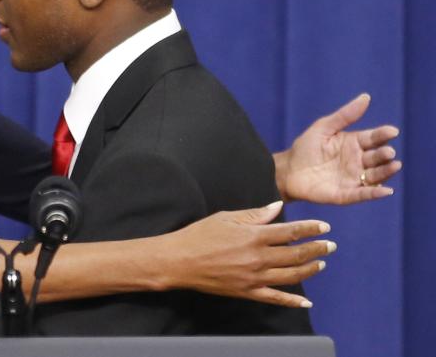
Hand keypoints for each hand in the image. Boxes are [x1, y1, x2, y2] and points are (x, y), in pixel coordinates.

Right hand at [159, 202, 333, 307]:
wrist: (179, 261)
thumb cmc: (200, 235)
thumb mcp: (226, 218)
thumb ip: (255, 215)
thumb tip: (277, 207)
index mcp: (253, 236)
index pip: (290, 232)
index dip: (310, 229)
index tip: (324, 226)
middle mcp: (258, 258)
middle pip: (296, 255)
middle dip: (316, 249)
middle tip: (330, 245)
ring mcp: (254, 278)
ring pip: (291, 276)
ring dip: (309, 270)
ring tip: (320, 264)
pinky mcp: (247, 292)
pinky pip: (275, 298)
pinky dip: (292, 301)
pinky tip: (306, 301)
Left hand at [275, 93, 401, 203]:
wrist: (287, 170)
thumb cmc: (306, 147)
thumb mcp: (324, 128)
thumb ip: (345, 115)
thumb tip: (366, 97)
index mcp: (355, 143)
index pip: (374, 138)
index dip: (383, 134)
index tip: (392, 131)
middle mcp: (358, 161)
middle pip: (377, 157)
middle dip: (385, 154)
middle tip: (388, 151)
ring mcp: (353, 178)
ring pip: (375, 176)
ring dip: (386, 172)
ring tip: (394, 166)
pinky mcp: (346, 194)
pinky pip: (362, 194)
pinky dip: (375, 193)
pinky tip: (385, 191)